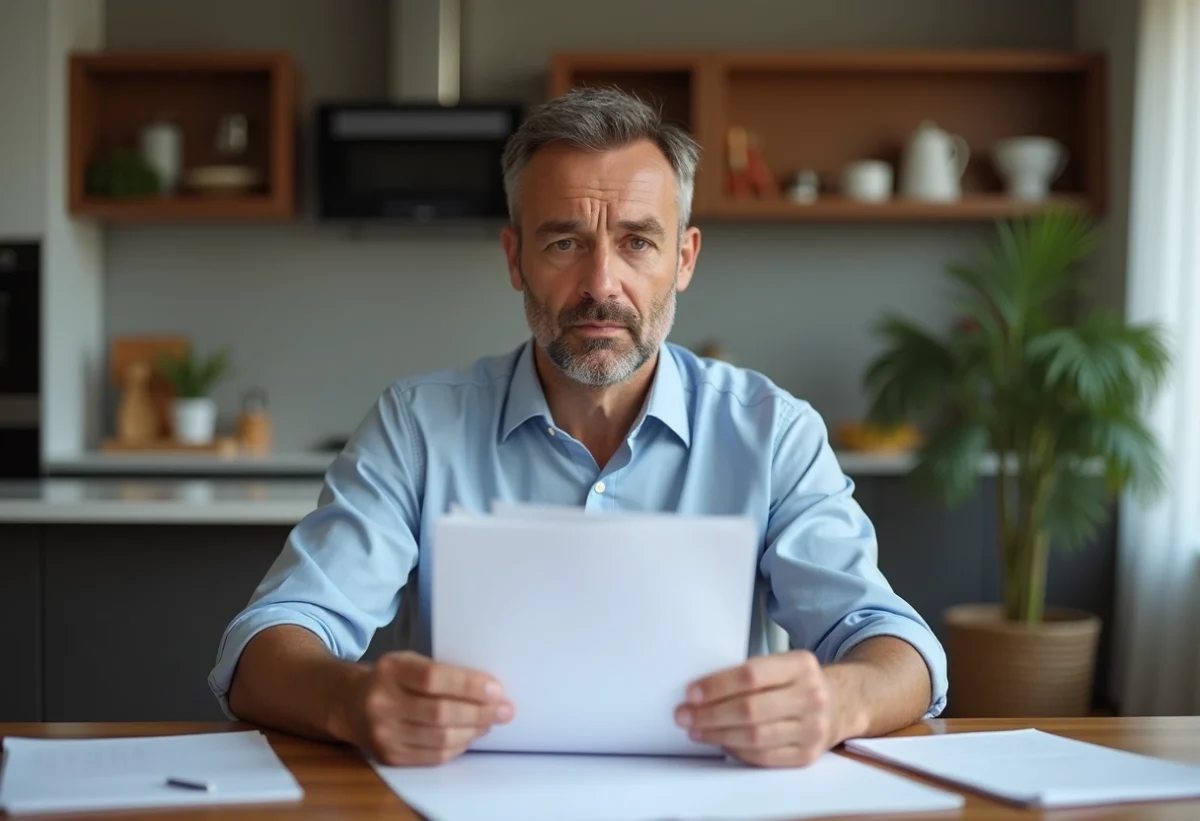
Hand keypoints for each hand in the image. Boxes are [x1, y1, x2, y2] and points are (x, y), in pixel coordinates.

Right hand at [346, 651, 513, 765]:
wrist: (350, 703)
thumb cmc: (391, 679)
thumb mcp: (409, 662)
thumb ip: (442, 671)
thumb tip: (488, 689)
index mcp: (390, 670)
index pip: (433, 679)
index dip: (468, 686)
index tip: (496, 689)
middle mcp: (382, 703)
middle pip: (440, 713)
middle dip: (479, 712)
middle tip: (505, 710)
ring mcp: (383, 733)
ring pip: (440, 738)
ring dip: (473, 731)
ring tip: (490, 722)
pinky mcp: (389, 755)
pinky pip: (433, 755)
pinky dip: (458, 746)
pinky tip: (470, 735)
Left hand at [675, 650, 855, 767]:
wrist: (841, 704)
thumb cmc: (800, 682)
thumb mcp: (784, 663)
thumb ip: (751, 672)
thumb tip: (702, 688)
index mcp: (801, 665)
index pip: (751, 675)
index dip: (717, 686)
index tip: (691, 693)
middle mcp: (810, 696)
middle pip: (749, 710)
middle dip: (709, 714)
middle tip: (684, 715)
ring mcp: (812, 728)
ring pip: (754, 737)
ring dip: (718, 735)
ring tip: (696, 730)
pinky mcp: (806, 754)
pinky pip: (764, 757)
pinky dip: (737, 751)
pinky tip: (721, 742)